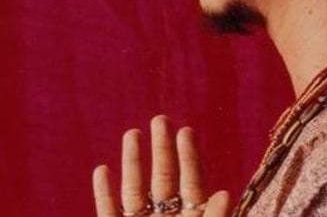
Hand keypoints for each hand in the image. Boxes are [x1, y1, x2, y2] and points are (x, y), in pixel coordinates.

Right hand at [93, 115, 230, 216]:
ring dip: (132, 162)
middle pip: (164, 178)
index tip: (186, 131)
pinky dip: (104, 194)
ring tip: (133, 132)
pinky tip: (101, 170)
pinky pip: (108, 213)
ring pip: (134, 191)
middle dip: (163, 148)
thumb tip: (225, 193)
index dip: (190, 158)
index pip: (193, 184)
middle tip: (161, 119)